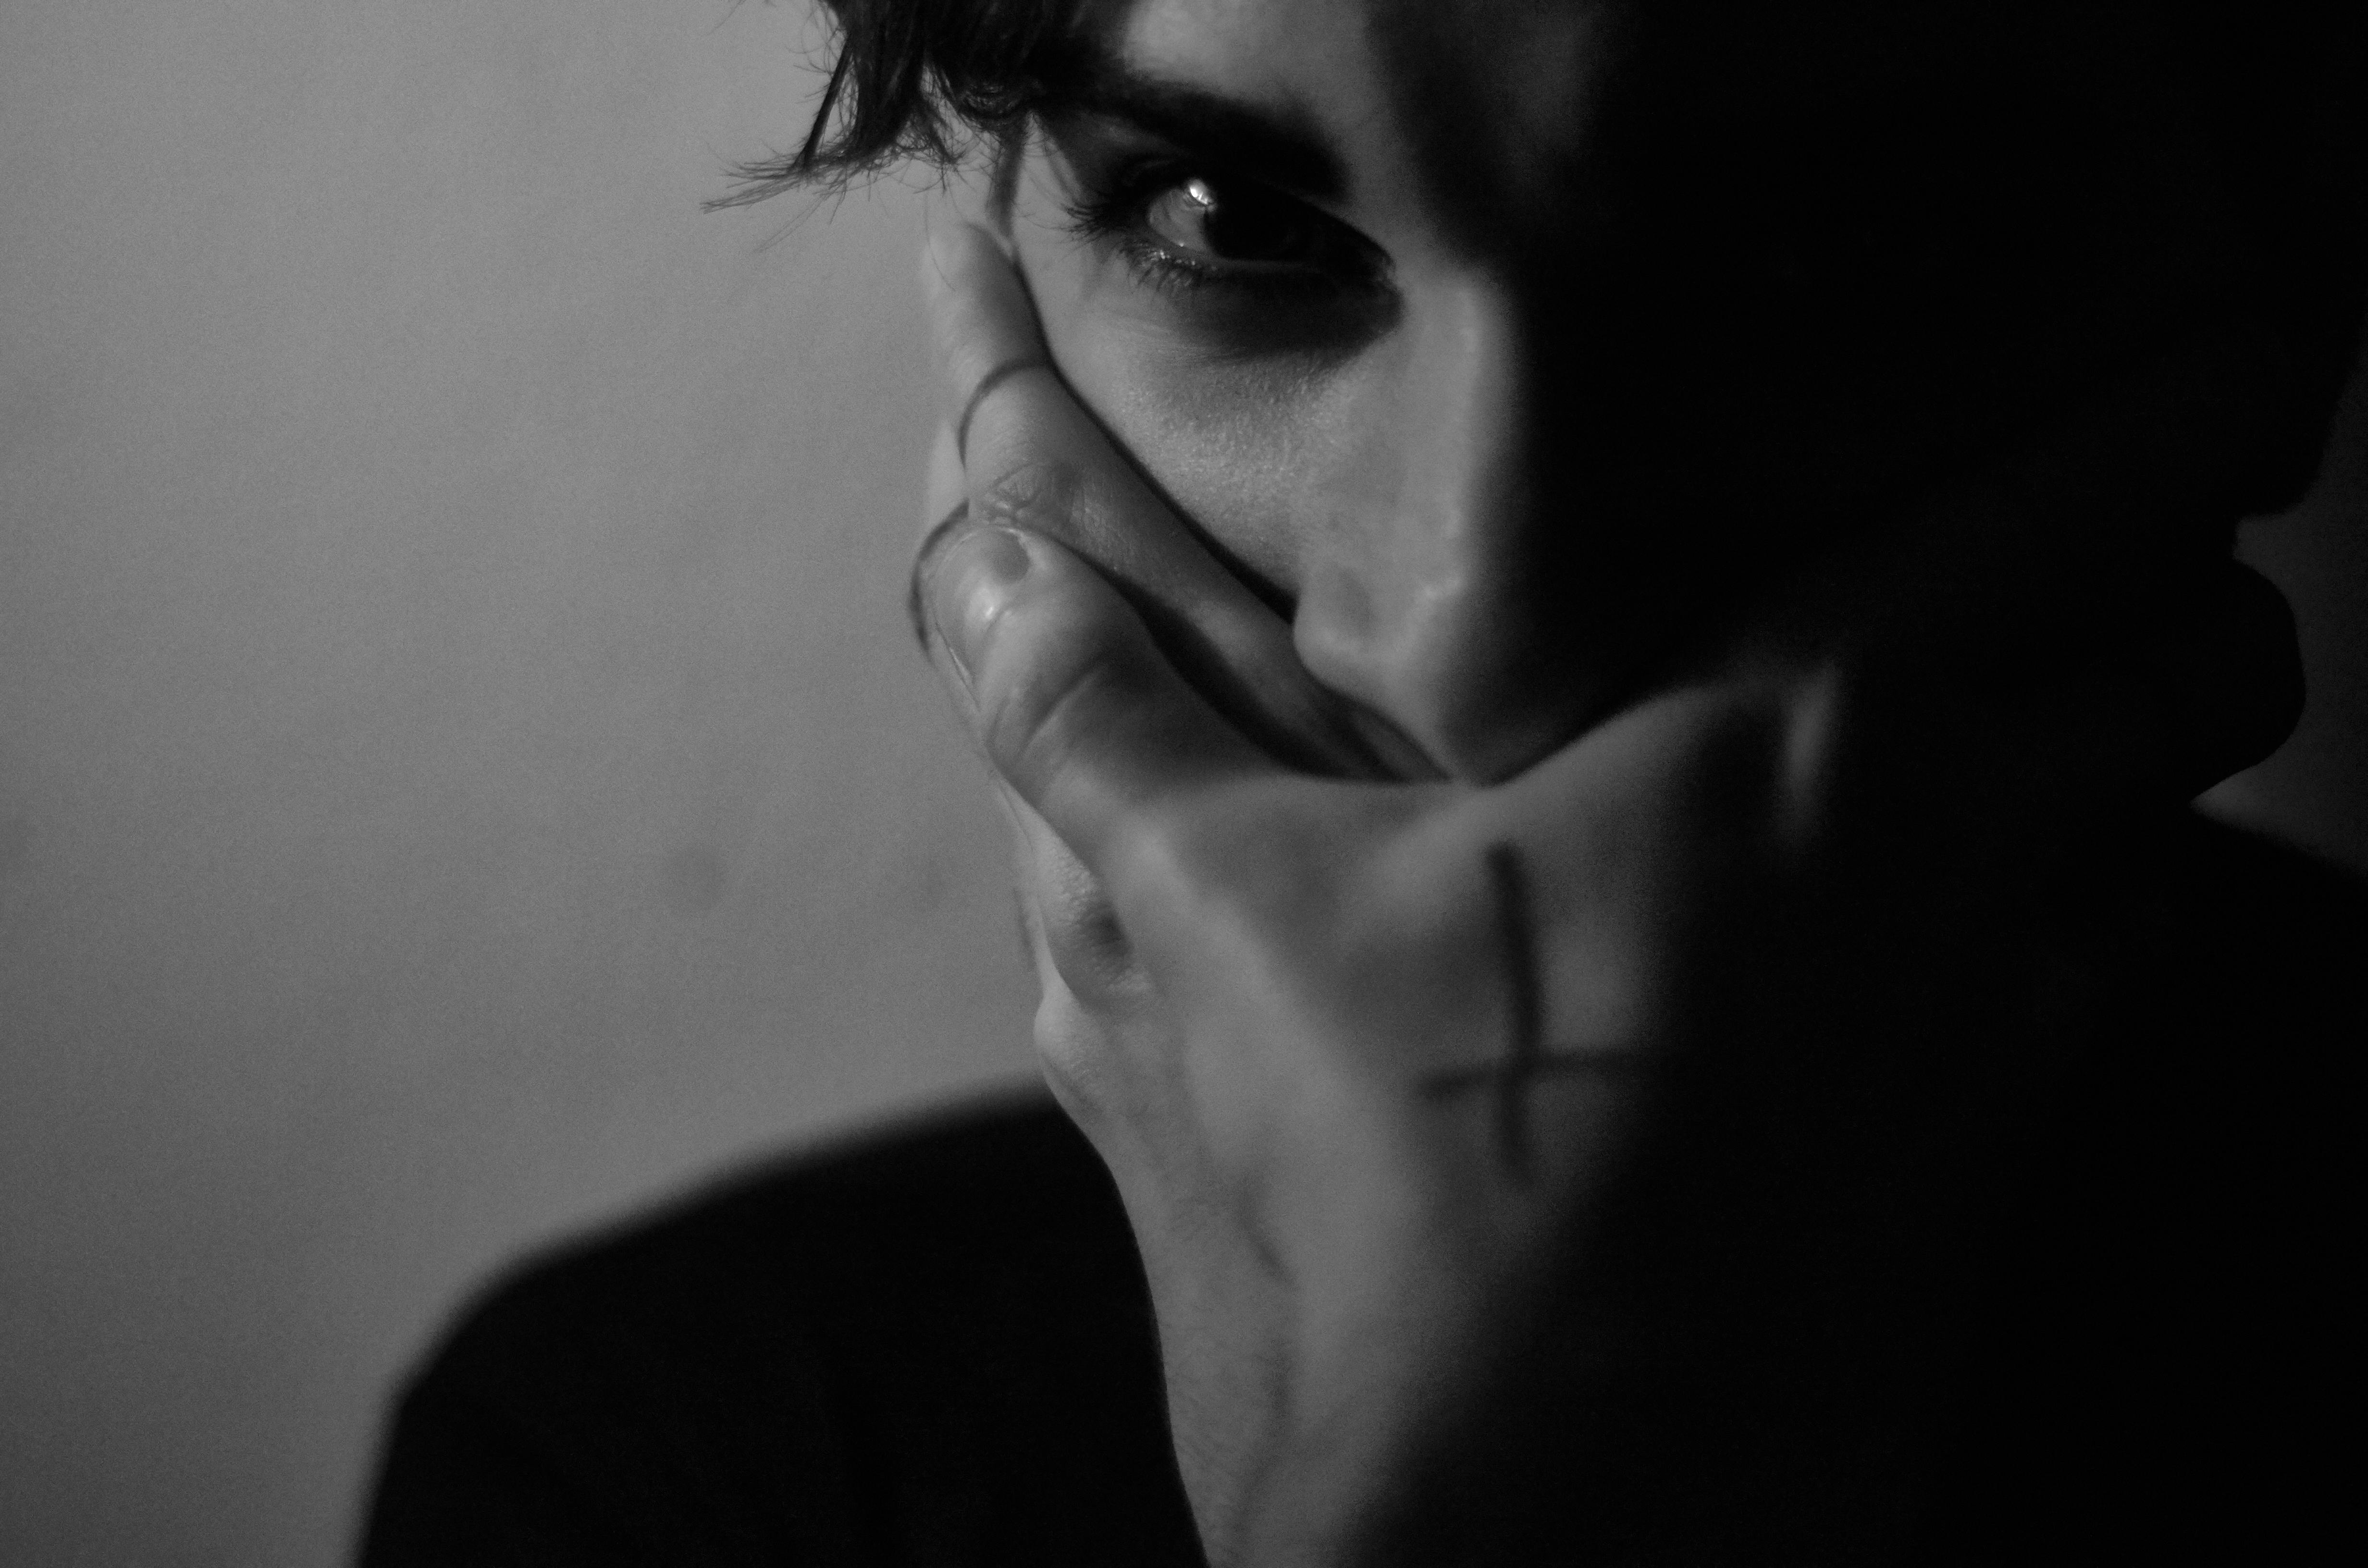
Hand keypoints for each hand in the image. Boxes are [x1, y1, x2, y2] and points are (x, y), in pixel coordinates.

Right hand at [913, 220, 2301, 1564]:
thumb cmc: (1408, 1181)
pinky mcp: (1981, 1156)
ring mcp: (1992, 1018)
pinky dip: (2045, 926)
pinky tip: (1926, 942)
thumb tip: (975, 568)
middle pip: (2211, 650)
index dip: (2186, 399)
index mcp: (1805, 739)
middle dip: (2186, 582)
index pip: (2107, 494)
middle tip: (2082, 555)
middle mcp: (1954, 856)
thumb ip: (1099, 724)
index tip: (2199, 357)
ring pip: (2168, 821)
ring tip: (2007, 731)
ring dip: (2123, 757)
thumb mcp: (1224, 920)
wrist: (1538, 1497)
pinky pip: (2080, 986)